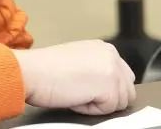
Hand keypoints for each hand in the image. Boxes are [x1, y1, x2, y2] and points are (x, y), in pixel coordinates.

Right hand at [13, 40, 135, 114]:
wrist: (33, 71)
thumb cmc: (46, 69)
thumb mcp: (78, 60)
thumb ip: (97, 67)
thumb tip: (106, 86)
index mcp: (105, 48)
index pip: (123, 77)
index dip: (106, 89)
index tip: (87, 88)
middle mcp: (112, 55)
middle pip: (126, 91)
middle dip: (107, 97)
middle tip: (81, 91)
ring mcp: (113, 71)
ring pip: (119, 103)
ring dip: (98, 104)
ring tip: (76, 92)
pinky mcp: (109, 88)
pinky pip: (107, 111)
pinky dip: (91, 109)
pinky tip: (75, 96)